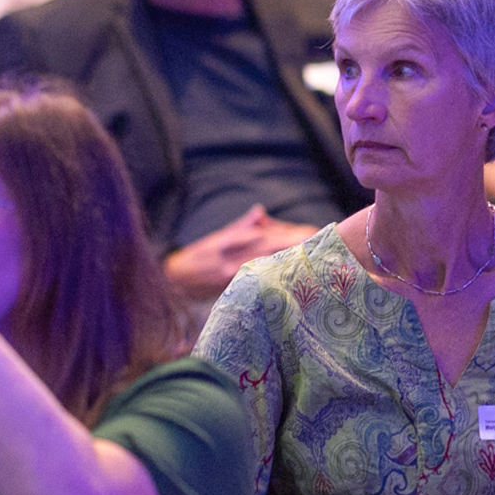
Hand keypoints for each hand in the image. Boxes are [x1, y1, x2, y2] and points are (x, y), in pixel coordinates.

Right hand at [161, 206, 312, 299]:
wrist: (173, 279)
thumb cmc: (198, 257)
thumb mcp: (217, 237)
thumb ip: (241, 226)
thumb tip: (260, 212)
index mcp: (233, 239)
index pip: (267, 234)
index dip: (290, 233)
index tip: (312, 233)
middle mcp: (233, 252)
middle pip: (270, 246)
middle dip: (295, 244)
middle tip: (321, 243)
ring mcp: (231, 269)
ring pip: (264, 260)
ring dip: (288, 258)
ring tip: (312, 257)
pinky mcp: (228, 283)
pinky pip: (253, 276)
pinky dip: (269, 273)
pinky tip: (287, 274)